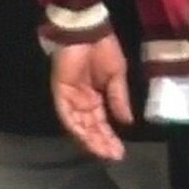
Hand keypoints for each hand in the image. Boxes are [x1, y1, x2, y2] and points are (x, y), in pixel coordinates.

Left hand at [50, 33, 131, 160]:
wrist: (88, 31)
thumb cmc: (103, 49)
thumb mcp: (117, 77)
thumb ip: (119, 99)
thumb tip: (127, 122)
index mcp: (96, 97)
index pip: (102, 123)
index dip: (110, 138)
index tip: (120, 152)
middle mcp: (82, 101)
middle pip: (90, 128)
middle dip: (101, 143)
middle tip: (113, 156)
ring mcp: (71, 97)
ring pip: (78, 125)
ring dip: (90, 139)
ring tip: (103, 152)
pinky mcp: (61, 92)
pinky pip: (66, 114)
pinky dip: (75, 126)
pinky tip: (86, 138)